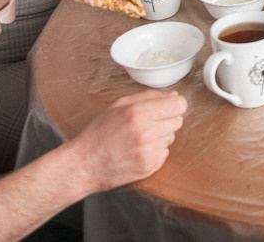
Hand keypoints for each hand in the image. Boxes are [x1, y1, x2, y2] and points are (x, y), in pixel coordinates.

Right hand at [69, 90, 186, 191]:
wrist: (85, 164)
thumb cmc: (99, 133)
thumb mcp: (119, 106)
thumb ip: (148, 97)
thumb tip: (174, 96)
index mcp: (138, 113)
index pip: (179, 105)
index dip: (175, 105)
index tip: (169, 108)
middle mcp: (146, 132)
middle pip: (178, 121)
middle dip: (167, 120)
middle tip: (149, 124)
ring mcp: (149, 151)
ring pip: (171, 137)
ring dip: (161, 137)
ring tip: (139, 139)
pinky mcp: (150, 166)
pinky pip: (164, 153)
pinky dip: (155, 152)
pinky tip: (138, 151)